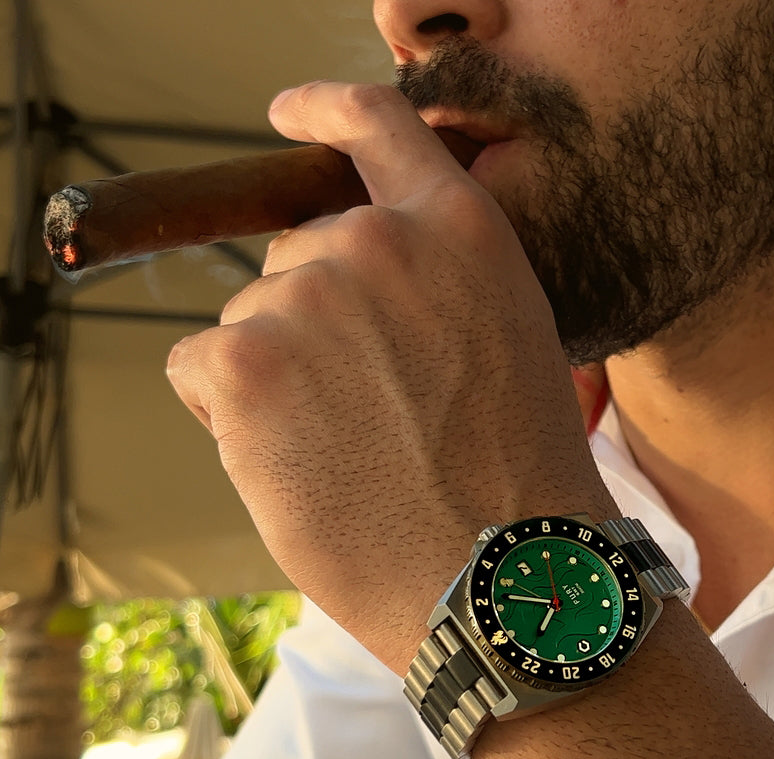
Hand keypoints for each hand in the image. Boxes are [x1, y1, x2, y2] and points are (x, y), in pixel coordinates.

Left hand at [166, 82, 613, 668]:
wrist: (500, 572)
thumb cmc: (513, 480)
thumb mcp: (507, 343)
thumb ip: (433, 285)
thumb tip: (339, 279)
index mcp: (458, 230)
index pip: (377, 119)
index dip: (323, 111)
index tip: (288, 114)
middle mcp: (378, 244)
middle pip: (297, 255)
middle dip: (314, 322)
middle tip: (367, 413)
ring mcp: (307, 300)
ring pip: (249, 321)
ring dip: (278, 380)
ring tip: (347, 455)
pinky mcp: (245, 367)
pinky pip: (200, 369)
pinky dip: (230, 417)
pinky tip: (296, 466)